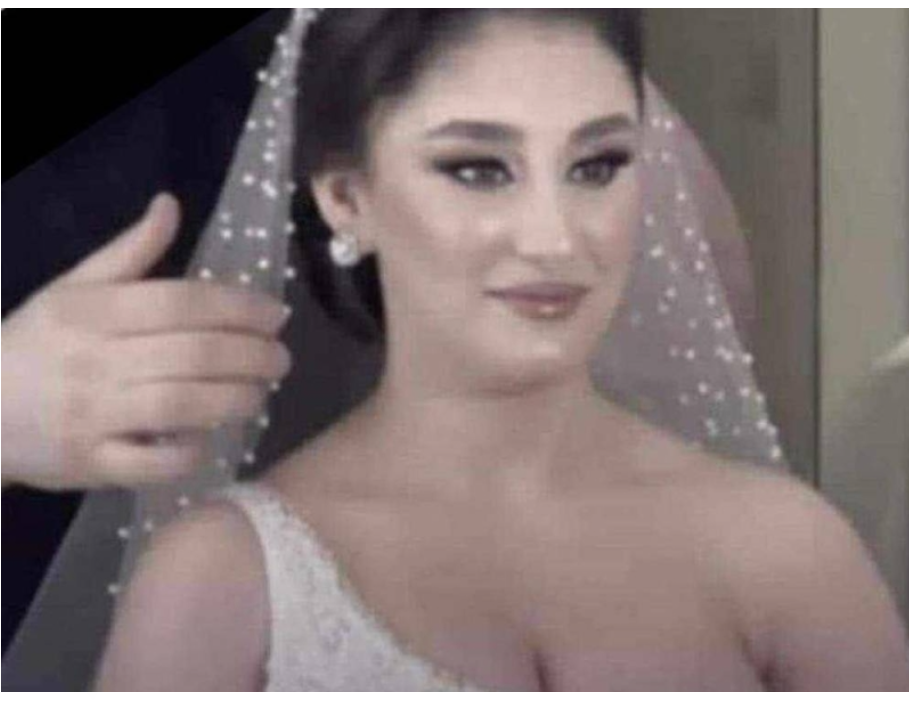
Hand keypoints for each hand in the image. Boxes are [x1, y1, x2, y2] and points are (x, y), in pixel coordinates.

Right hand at [1, 193, 290, 490]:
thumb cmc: (35, 345)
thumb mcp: (73, 289)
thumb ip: (129, 251)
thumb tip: (171, 205)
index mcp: (93, 311)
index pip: (181, 302)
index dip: (239, 307)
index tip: (276, 315)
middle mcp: (95, 361)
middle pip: (193, 353)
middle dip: (252, 355)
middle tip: (282, 359)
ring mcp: (92, 416)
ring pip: (181, 405)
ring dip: (235, 399)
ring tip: (262, 393)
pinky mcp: (91, 464)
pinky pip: (153, 462)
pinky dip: (190, 451)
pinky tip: (212, 436)